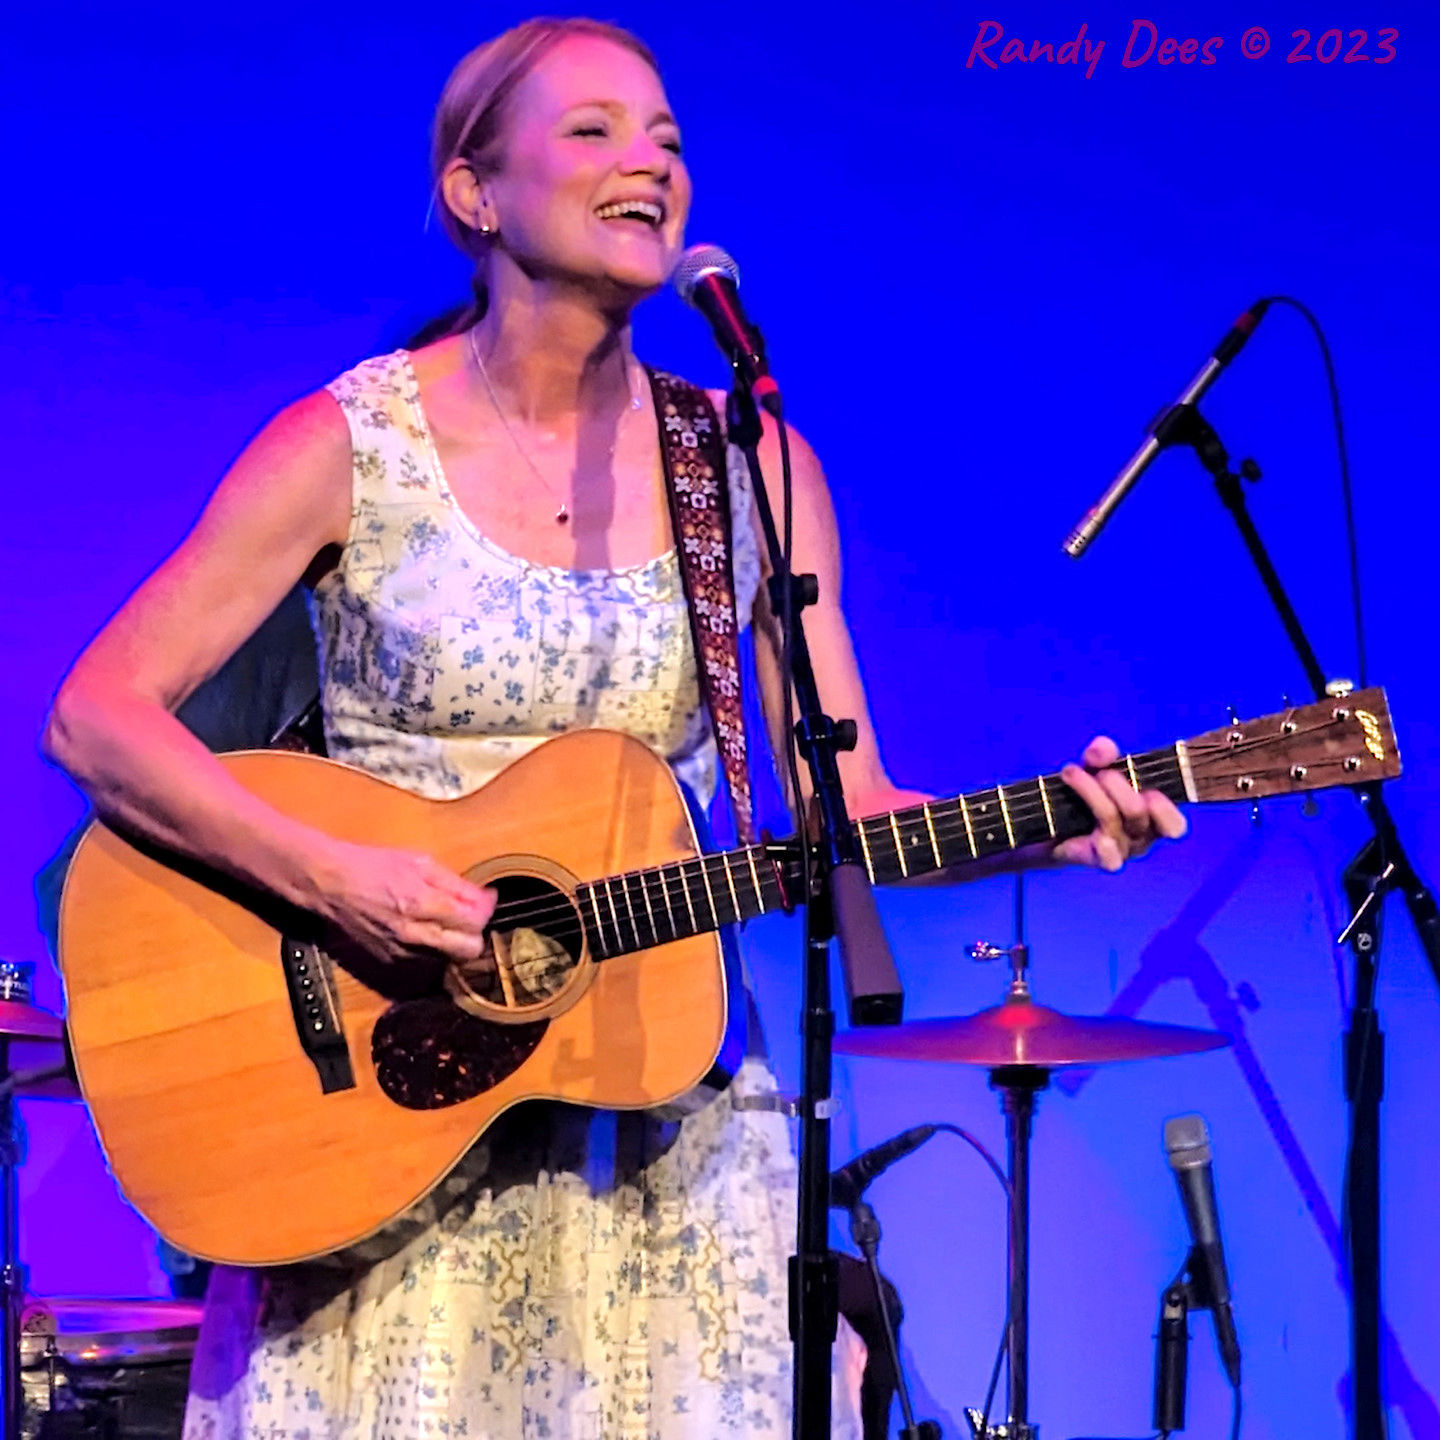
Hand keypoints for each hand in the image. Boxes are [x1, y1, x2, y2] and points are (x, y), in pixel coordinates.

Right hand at [311, 839, 496, 965]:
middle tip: (470, 916)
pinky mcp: (390, 962)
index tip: (486, 899)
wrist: (330, 884)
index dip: (486, 910)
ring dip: (455, 943)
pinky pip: (426, 961)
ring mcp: (401, 952)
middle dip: (476, 934)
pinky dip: (433, 949)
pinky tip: (425, 929)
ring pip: (449, 960)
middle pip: (467, 951)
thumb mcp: (419, 862)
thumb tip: (486, 899)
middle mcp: (414, 934)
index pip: (474, 922)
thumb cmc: (373, 866)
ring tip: (447, 921)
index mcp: (422, 904)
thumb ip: (455, 884)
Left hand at [1053, 735, 1187, 871]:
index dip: (1164, 808)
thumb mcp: (1096, 766)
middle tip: (1099, 772)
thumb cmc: (1087, 792)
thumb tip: (1102, 751)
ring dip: (1090, 791)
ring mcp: (1119, 850)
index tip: (1147, 791)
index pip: (1174, 824)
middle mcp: (1140, 837)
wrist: (1052, 822)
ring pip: (1111, 820)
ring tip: (1071, 772)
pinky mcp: (1095, 859)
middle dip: (1116, 784)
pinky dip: (1105, 847)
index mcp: (1152, 817)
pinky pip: (1109, 859)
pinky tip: (1097, 838)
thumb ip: (1103, 753)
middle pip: (1136, 812)